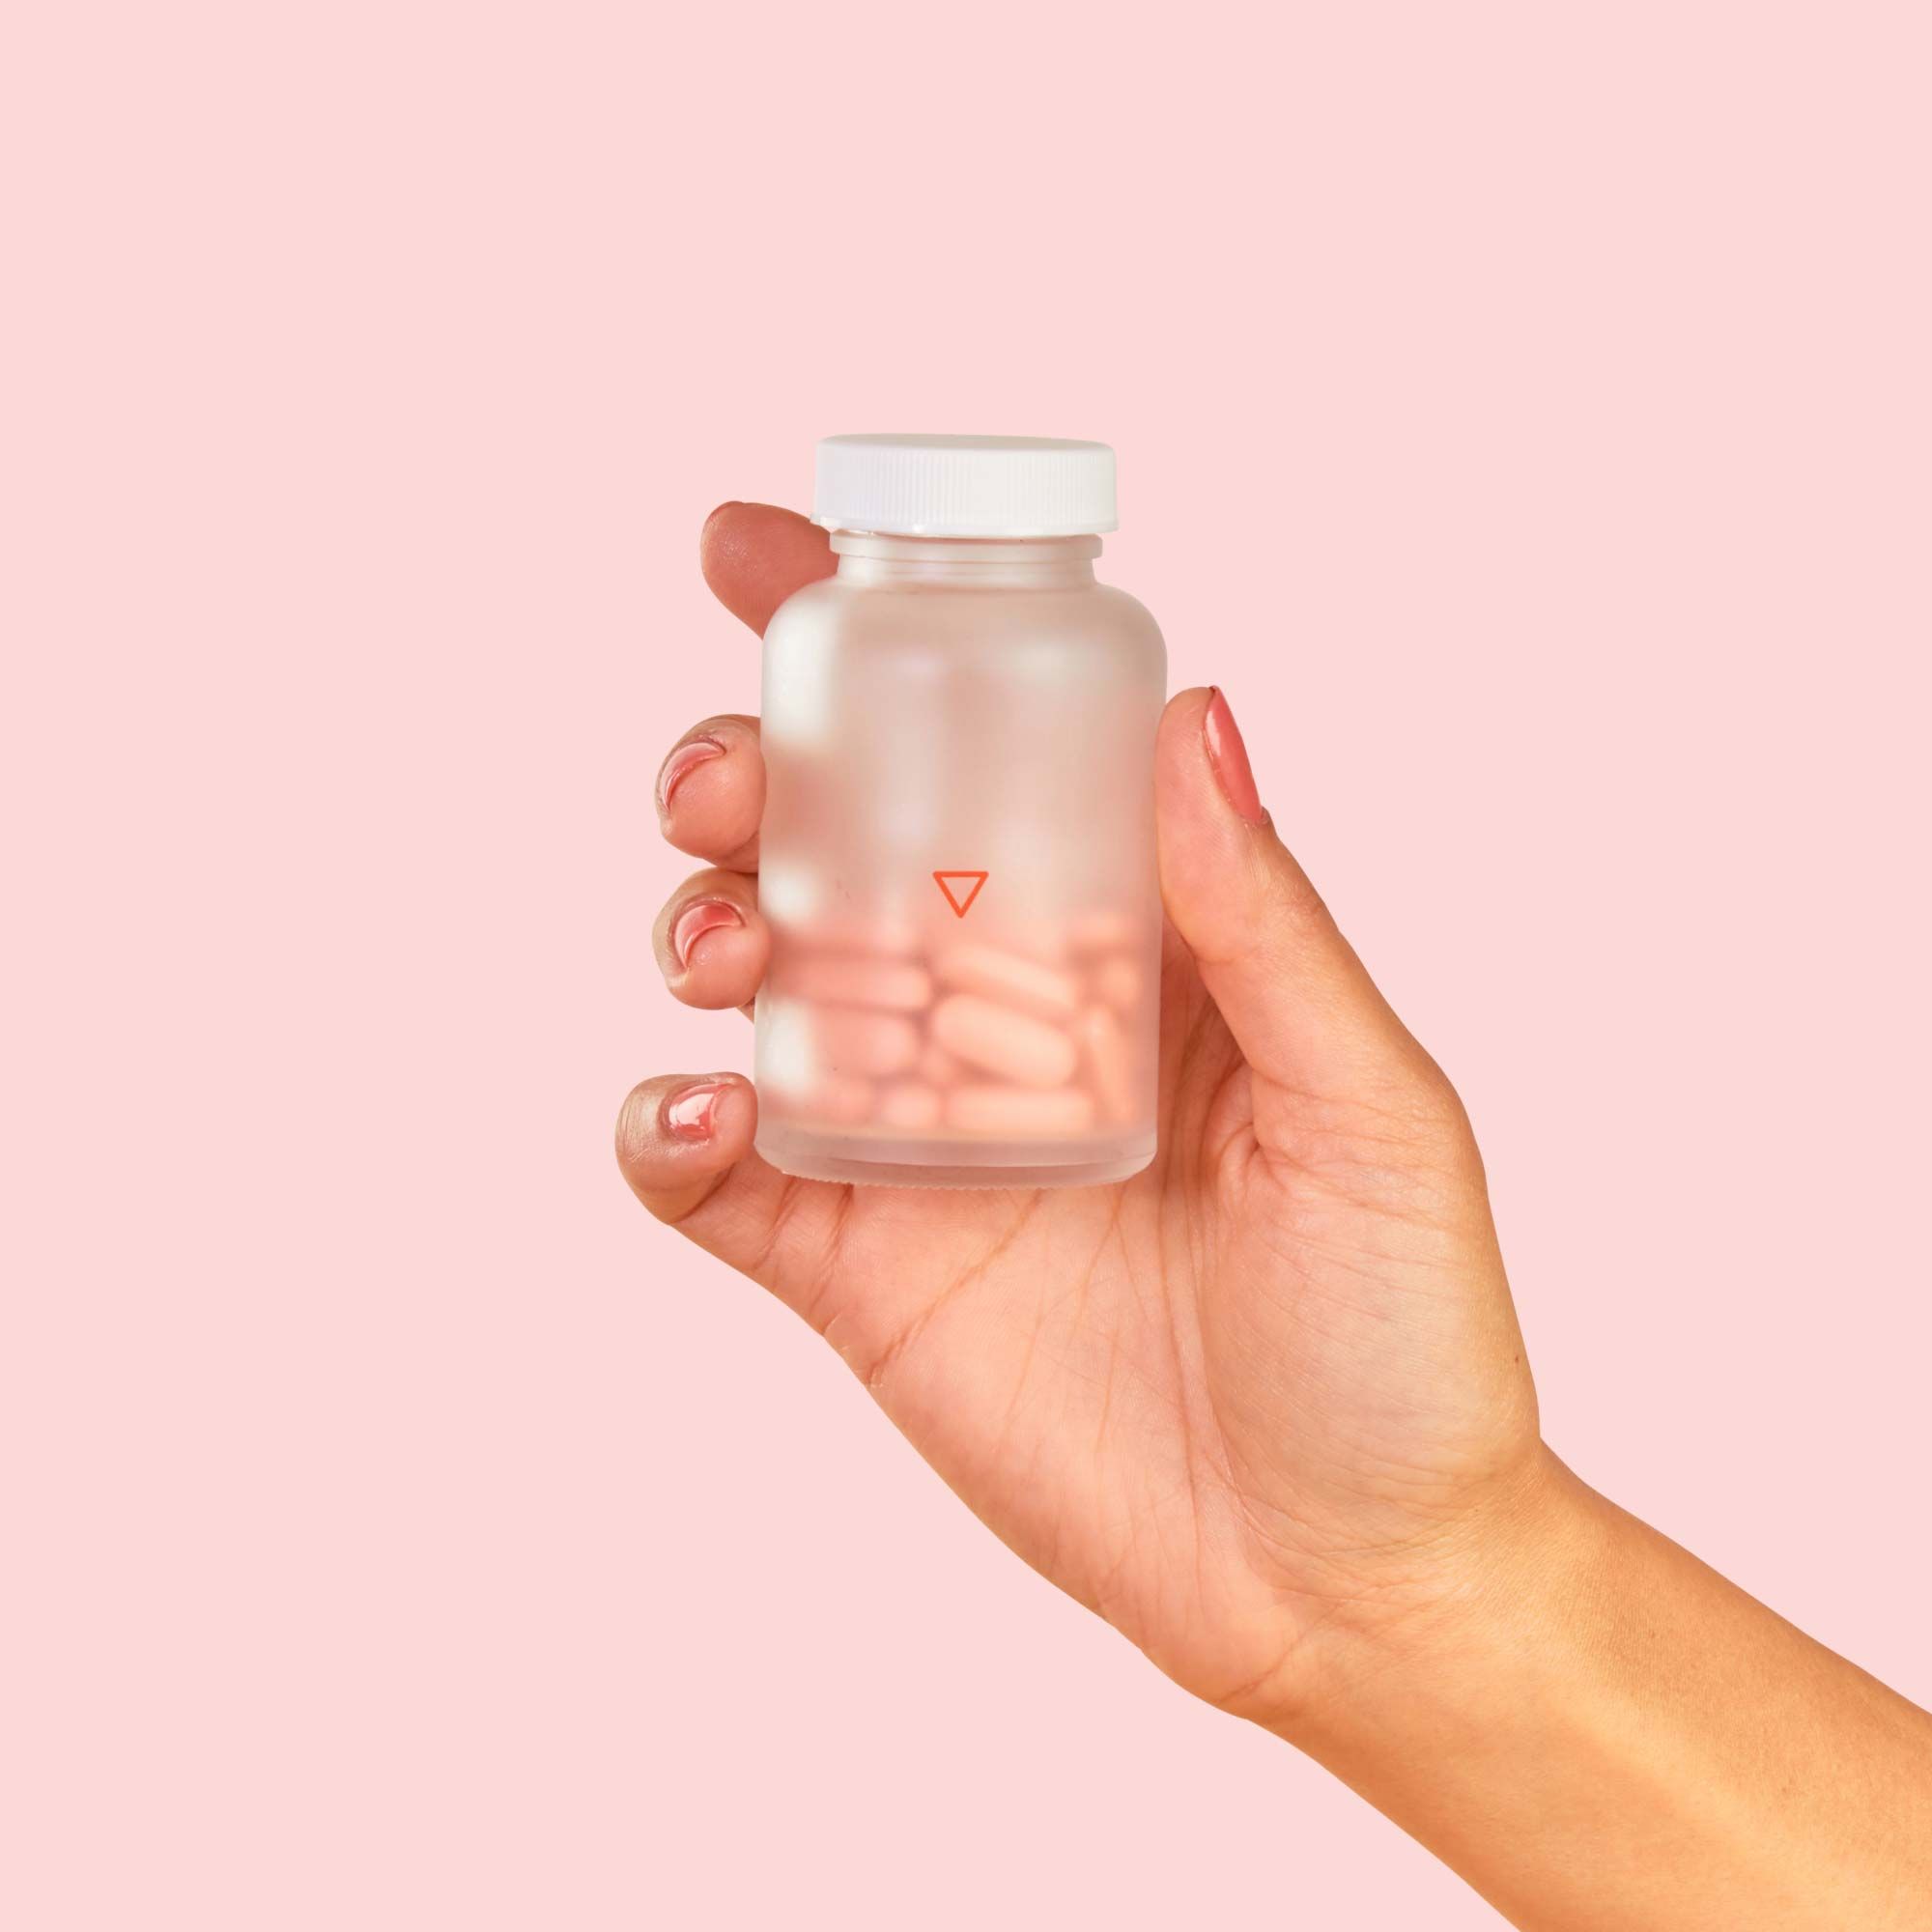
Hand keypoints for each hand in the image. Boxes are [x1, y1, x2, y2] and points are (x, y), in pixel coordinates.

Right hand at [617, 503, 1549, 1726]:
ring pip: (751, 977)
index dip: (859, 641)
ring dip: (696, 922)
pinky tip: (704, 1104)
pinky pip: (712, 1170)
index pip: (983, 753)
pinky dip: (667, 1120)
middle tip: (726, 782)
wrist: (1345, 1574)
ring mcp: (911, 1134)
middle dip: (741, 774)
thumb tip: (1196, 709)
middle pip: (826, 843)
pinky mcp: (847, 1262)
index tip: (760, 555)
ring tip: (727, 941)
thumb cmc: (1399, 1334)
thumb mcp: (1370, 1110)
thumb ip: (1264, 922)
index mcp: (1125, 941)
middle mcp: (1000, 1014)